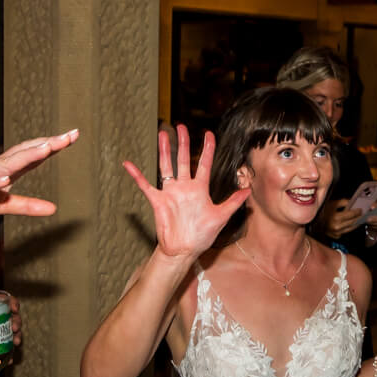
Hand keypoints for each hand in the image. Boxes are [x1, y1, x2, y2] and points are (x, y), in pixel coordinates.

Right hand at [0, 130, 79, 217]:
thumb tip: (53, 208)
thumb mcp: (1, 205)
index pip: (32, 155)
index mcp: (5, 170)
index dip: (52, 145)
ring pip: (6, 163)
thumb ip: (27, 205)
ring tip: (46, 148)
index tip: (73, 136)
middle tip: (69, 135)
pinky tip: (5, 177)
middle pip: (24, 152)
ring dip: (26, 155)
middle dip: (47, 144)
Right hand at [122, 127, 249, 261]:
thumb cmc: (202, 235)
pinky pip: (145, 185)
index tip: (208, 134)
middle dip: (183, 143)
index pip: (204, 164)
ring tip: (163, 134)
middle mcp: (185, 187)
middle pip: (183, 159)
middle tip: (181, 126)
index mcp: (200, 189)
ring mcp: (171, 192)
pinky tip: (128, 164)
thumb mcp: (221, 217)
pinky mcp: (158, 200)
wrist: (184, 250)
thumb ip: (233, 202)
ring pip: (167, 166)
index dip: (207, 149)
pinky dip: (136, 175)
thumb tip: (248, 190)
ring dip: (164, 150)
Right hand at [318, 200, 365, 238]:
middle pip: (352, 222)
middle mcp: (336, 227)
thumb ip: (344, 202)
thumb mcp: (333, 203)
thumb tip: (354, 203)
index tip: (361, 209)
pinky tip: (351, 223)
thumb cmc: (322, 210)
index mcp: (335, 217)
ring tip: (360, 219)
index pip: (351, 215)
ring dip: (356, 223)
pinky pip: (345, 232)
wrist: (311, 219)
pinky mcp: (335, 236)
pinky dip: (349, 228)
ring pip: (350, 228)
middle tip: (363, 214)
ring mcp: (336, 233)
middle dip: (359, 217)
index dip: (358, 211)